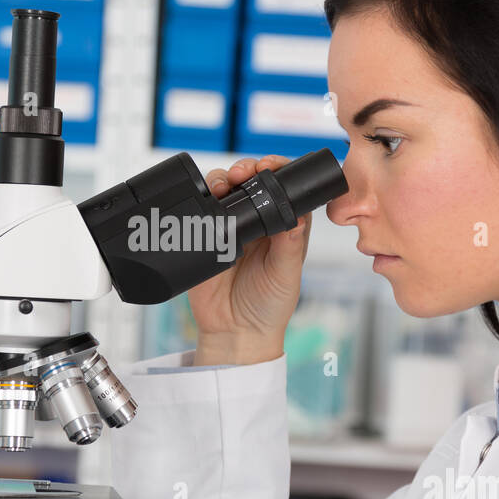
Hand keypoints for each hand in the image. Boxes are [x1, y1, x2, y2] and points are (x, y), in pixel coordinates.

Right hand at [189, 155, 311, 365]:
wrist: (234, 333)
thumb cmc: (269, 308)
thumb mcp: (286, 276)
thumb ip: (289, 247)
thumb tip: (298, 216)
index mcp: (284, 228)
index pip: (284, 189)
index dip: (278, 171)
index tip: (270, 166)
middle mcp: (258, 224)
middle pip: (252, 183)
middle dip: (246, 169)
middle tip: (243, 172)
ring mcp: (230, 229)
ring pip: (225, 192)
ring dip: (222, 179)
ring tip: (222, 183)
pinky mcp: (206, 238)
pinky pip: (200, 212)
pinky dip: (200, 200)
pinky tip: (204, 198)